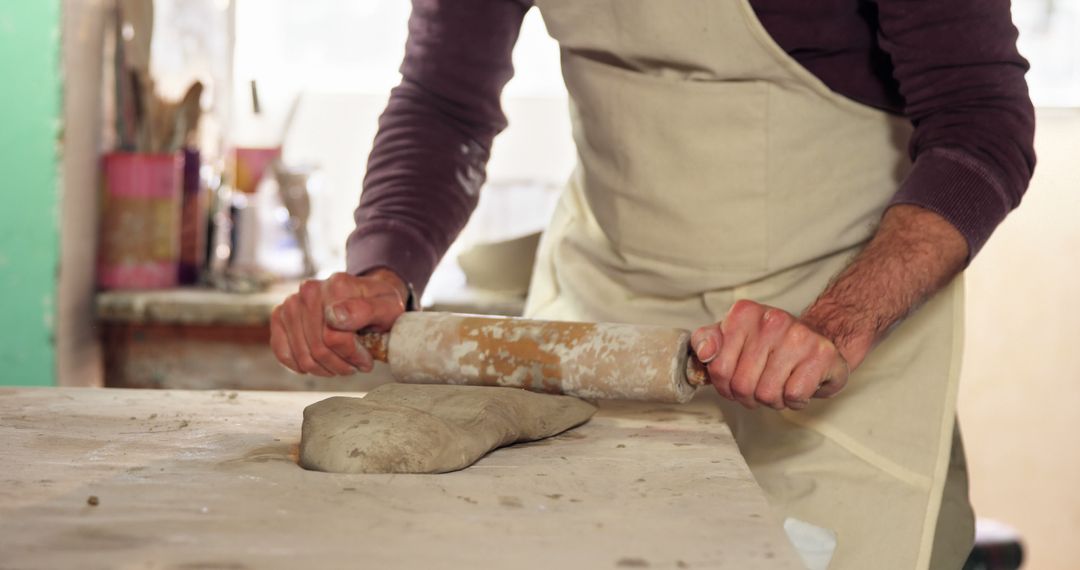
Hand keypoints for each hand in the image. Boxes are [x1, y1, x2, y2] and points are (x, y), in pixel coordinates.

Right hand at [270, 269, 407, 376]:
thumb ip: (367, 310)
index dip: (353, 356)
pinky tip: (318, 364)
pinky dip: (300, 366)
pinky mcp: (280, 315)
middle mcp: (309, 290)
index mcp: (337, 285)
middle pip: (318, 349)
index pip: (335, 337)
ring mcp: (291, 302)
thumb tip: (335, 316)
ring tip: (341, 364)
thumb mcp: (388, 307)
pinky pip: (282, 352)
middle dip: (340, 365)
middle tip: (354, 366)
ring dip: (324, 369)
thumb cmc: (379, 305)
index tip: (366, 360)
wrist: (367, 296)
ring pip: (302, 356)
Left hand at [691, 300, 848, 410]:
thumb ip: (706, 341)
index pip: (718, 368)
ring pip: (767, 394)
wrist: (819, 338)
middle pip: (742, 385)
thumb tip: (703, 353)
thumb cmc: (769, 343)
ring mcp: (798, 336)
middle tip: (762, 384)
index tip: (736, 379)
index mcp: (744, 314)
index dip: (725, 385)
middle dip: (749, 395)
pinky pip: (793, 396)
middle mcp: (771, 320)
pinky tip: (799, 383)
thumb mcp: (732, 337)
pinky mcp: (821, 355)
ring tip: (781, 383)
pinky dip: (795, 400)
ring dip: (773, 400)